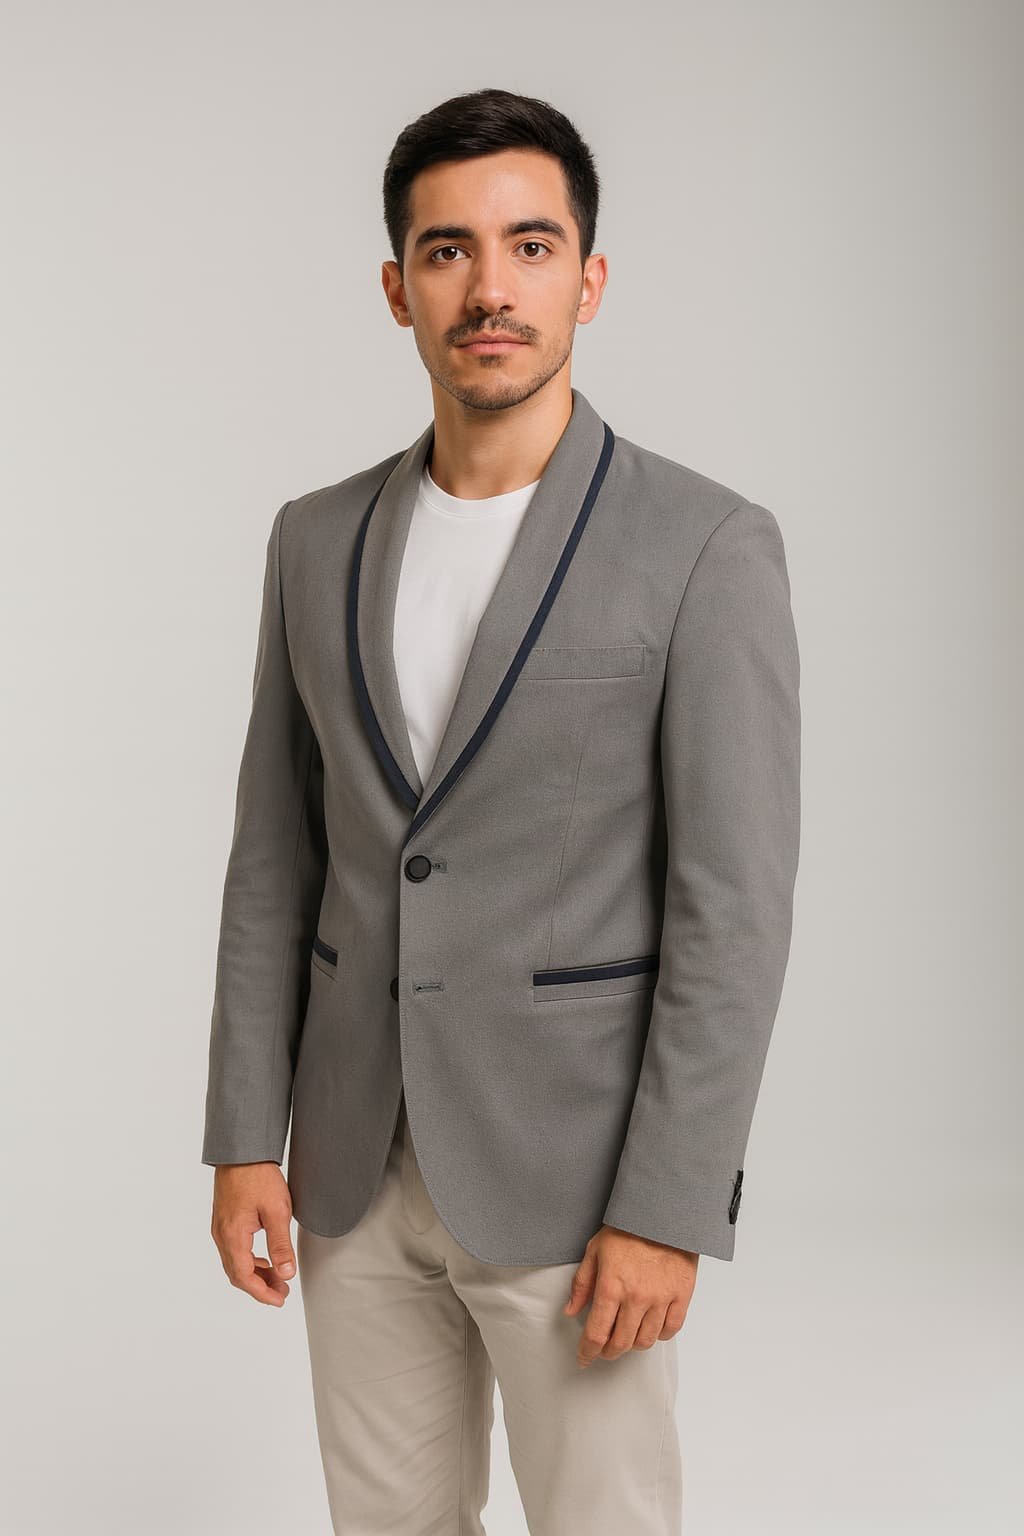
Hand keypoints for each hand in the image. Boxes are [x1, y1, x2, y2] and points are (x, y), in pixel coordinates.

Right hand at [210, 1163, 296, 1305]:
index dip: (262, 1293)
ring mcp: (220, 1228)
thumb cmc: (259, 1177)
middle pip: (237, 1274)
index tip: (280, 1299)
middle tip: (282, 1292)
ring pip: (234, 1263)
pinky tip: (264, 1258)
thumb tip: (287, 1274)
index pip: (244, 1277)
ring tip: (278, 1277)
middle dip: (260, 1287)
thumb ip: (280, 1245)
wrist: (241, 1150)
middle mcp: (221, 1236)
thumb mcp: (277, 1211)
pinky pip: (233, 1251)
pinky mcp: (223, 1220)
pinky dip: (249, 1261)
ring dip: (255, 1274)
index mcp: (233, 1237)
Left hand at [562, 1224, 697, 1366]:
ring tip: (627, 1335)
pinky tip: (650, 1326)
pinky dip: (659, 1334)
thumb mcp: (595, 1250)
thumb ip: (582, 1284)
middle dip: (609, 1352)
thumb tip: (571, 1310)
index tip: (584, 1358)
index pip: (597, 1334)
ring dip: (633, 1344)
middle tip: (604, 1348)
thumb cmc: (627, 1229)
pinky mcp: (681, 1296)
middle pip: (621, 1343)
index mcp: (611, 1286)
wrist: (662, 1213)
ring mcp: (661, 1298)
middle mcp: (636, 1297)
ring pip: (645, 1341)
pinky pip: (670, 1329)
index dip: (588, 1352)